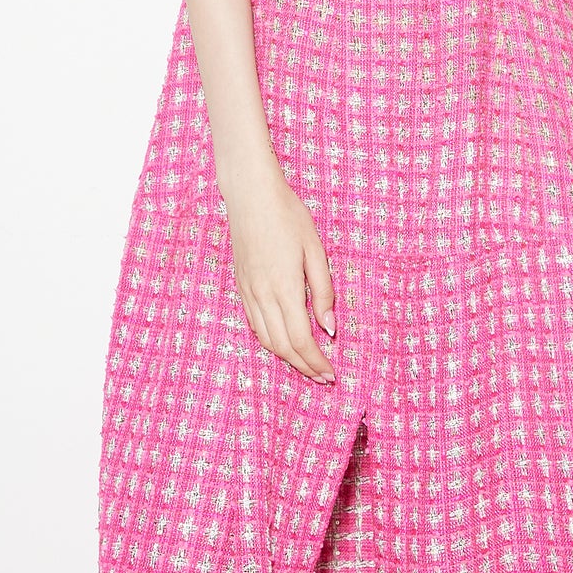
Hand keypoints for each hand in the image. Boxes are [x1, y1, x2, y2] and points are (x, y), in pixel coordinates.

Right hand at [224, 164, 337, 383]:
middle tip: (322, 378)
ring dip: (286, 358)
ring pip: (265, 339)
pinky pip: (254, 324)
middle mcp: (262, 296)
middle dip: (303, 367)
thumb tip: (329, 327)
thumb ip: (323, 291)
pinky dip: (270, 341)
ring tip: (305, 366)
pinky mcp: (241, 286)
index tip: (331, 373)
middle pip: (283, 347)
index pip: (302, 340)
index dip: (316, 361)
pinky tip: (282, 343)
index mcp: (285, 288)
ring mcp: (248, 292)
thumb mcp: (315, 250)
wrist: (250, 195)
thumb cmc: (288, 216)